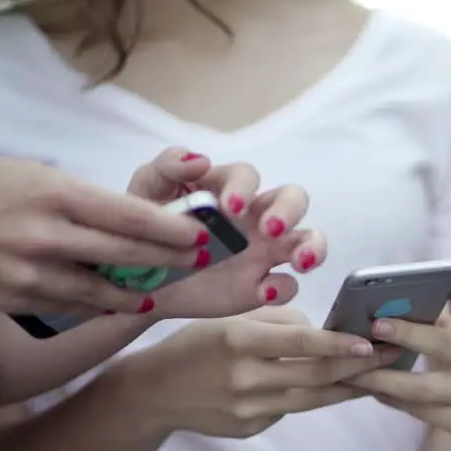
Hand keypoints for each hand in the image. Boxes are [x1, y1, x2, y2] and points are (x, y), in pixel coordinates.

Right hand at [0, 155, 210, 313]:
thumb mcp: (29, 175)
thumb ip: (77, 198)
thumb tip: (124, 216)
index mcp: (55, 194)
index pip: (130, 215)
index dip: (171, 230)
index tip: (200, 235)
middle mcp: (47, 235)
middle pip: (125, 253)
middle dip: (168, 260)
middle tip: (197, 262)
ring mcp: (31, 272)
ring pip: (100, 290)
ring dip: (134, 293)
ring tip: (155, 292)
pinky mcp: (16, 299)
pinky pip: (69, 307)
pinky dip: (95, 306)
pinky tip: (113, 303)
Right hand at [118, 307, 402, 438]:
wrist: (154, 393)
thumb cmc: (197, 344)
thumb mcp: (229, 319)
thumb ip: (277, 322)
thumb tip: (322, 330)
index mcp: (238, 341)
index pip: (300, 342)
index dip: (339, 343)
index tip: (371, 341)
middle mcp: (245, 378)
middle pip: (315, 376)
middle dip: (359, 366)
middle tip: (393, 355)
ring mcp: (248, 409)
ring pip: (312, 399)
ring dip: (349, 387)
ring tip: (380, 374)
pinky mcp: (252, 428)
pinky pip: (292, 409)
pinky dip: (316, 396)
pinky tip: (338, 387)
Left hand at [130, 151, 324, 318]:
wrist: (137, 282)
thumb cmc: (147, 226)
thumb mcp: (148, 189)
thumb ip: (168, 166)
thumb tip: (200, 159)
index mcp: (228, 190)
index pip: (248, 176)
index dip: (244, 187)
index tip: (230, 208)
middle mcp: (254, 217)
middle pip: (294, 200)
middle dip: (290, 210)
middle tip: (270, 229)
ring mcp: (263, 252)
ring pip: (307, 240)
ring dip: (313, 247)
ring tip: (301, 262)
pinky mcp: (262, 286)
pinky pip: (288, 285)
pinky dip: (284, 288)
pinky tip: (264, 291)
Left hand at [346, 281, 450, 440]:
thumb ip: (446, 323)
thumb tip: (396, 302)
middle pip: (444, 347)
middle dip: (409, 335)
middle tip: (376, 325)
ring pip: (422, 387)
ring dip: (384, 378)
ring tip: (355, 370)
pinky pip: (419, 410)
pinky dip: (392, 399)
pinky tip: (372, 390)